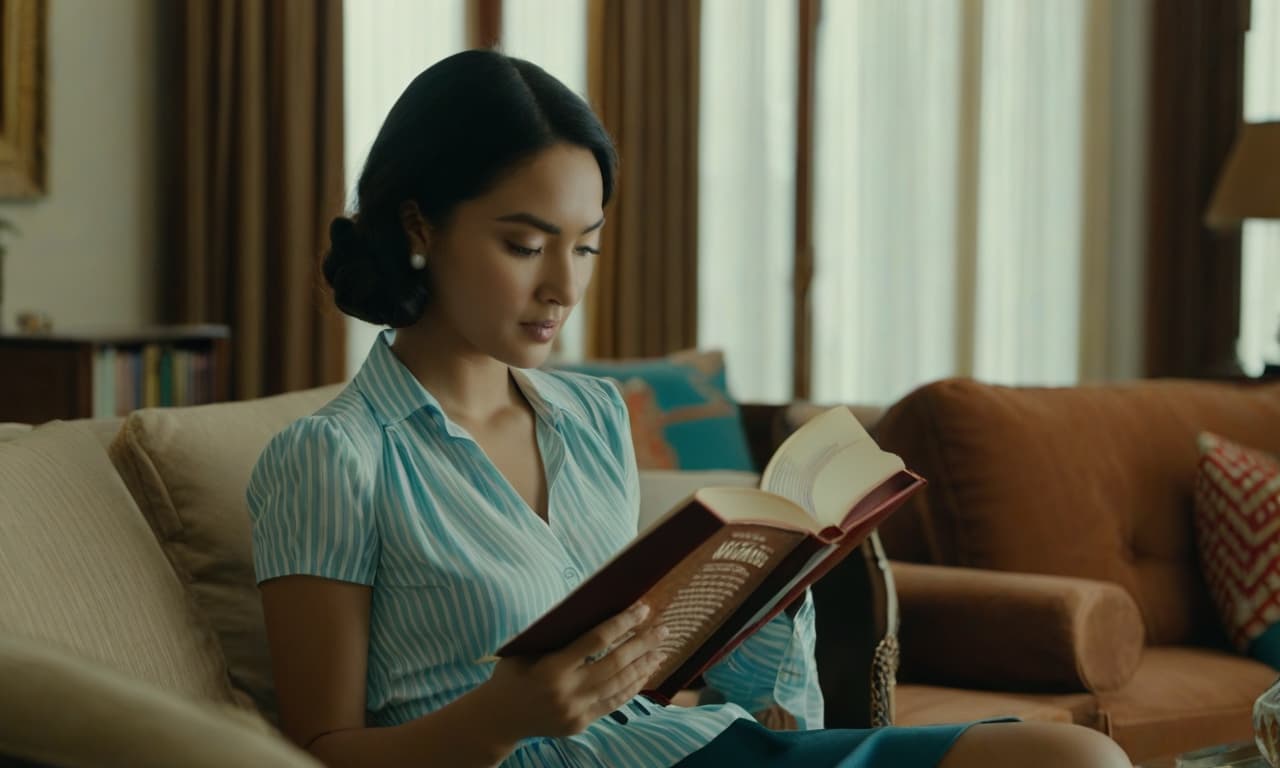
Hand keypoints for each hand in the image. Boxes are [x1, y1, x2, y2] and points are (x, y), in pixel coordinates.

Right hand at [481, 603, 668, 739]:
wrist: (497, 719)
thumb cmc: (511, 675)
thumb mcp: (526, 649)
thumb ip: (557, 636)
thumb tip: (594, 611)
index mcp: (551, 667)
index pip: (596, 640)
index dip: (622, 623)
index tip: (642, 609)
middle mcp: (567, 691)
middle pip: (616, 663)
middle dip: (643, 644)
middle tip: (663, 629)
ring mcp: (576, 710)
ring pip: (620, 685)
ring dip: (643, 666)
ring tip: (660, 651)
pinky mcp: (581, 724)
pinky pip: (614, 703)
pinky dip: (632, 687)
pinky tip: (644, 674)